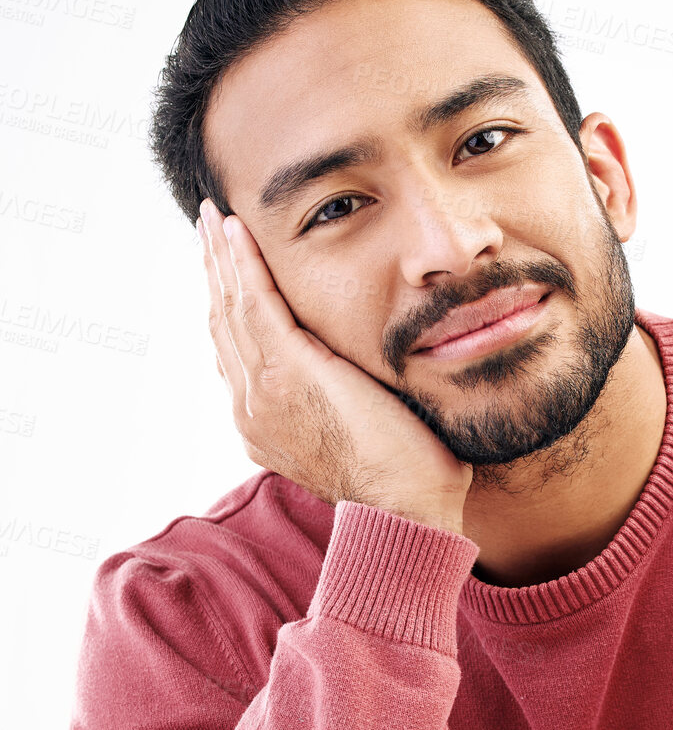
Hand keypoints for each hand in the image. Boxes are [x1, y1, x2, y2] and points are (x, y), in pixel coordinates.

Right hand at [198, 198, 471, 534]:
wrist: (405, 511)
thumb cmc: (404, 484)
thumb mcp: (358, 437)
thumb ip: (342, 405)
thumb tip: (358, 382)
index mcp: (266, 423)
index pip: (238, 351)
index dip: (230, 305)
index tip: (227, 271)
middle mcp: (252, 408)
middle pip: (224, 324)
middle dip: (216, 271)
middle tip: (209, 227)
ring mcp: (263, 391)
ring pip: (232, 309)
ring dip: (222, 257)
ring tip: (215, 218)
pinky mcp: (289, 373)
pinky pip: (256, 305)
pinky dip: (243, 265)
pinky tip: (235, 232)